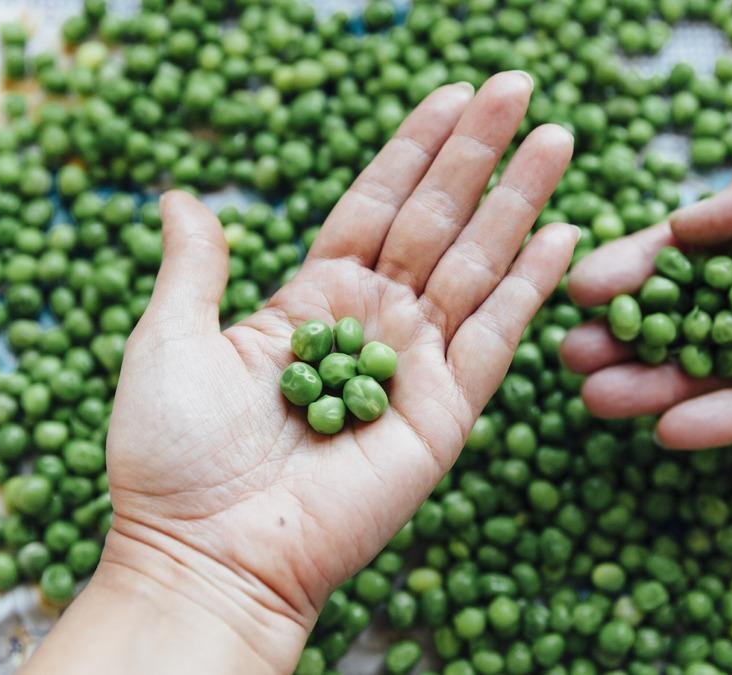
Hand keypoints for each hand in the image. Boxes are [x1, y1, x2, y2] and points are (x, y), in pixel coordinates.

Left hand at [26, 72, 575, 673]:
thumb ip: (196, 266)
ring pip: (477, 266)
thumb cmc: (174, 455)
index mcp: (311, 299)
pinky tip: (561, 234)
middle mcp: (371, 324)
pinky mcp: (443, 416)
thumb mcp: (170, 340)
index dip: (412, 149)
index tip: (448, 94)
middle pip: (437, 220)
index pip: (375, 205)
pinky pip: (495, 340)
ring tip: (557, 137)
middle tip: (519, 86)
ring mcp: (413, 367)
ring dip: (519, 200)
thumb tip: (183, 197)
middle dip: (478, 152)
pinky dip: (529, 288)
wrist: (207, 552)